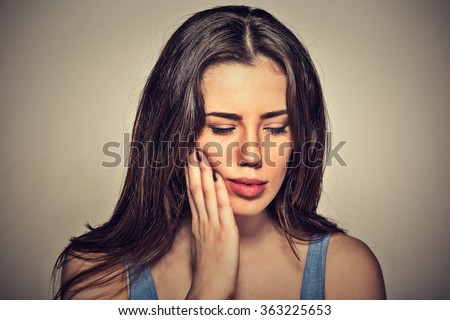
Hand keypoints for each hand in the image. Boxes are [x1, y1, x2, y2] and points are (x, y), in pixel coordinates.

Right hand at [184, 149, 238, 298]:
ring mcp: (212, 226)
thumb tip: (202, 215)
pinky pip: (222, 208)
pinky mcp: (225, 233)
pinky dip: (219, 191)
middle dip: (194, 168)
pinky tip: (218, 177)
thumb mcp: (203, 245)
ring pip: (206, 195)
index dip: (191, 174)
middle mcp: (202, 221)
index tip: (190, 158)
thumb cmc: (209, 270)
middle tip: (192, 147)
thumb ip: (203, 228)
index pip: (193, 193)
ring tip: (202, 154)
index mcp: (198, 223)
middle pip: (196, 189)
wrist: (209, 290)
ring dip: (204, 173)